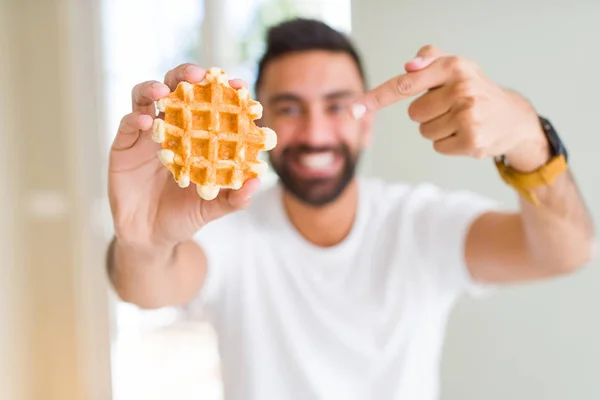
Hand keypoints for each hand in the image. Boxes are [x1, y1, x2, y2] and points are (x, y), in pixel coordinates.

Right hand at [108, 63, 259, 247]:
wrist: (151, 237)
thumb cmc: (185, 216)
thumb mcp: (213, 207)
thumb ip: (235, 197)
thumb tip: (257, 180)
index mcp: (196, 136)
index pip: (209, 104)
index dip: (223, 91)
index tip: (238, 85)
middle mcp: (171, 128)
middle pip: (176, 89)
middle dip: (185, 76)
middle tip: (197, 76)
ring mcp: (146, 134)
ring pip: (145, 97)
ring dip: (154, 88)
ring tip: (163, 91)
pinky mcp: (123, 146)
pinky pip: (127, 124)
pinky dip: (135, 118)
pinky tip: (146, 122)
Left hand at [352, 45, 549, 171]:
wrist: (512, 118)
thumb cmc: (474, 89)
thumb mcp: (455, 67)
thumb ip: (429, 59)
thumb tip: (408, 67)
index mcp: (453, 67)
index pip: (404, 83)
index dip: (376, 98)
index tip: (353, 109)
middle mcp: (462, 88)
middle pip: (414, 113)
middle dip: (428, 113)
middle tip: (452, 108)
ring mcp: (468, 116)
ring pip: (424, 131)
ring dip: (438, 129)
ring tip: (461, 120)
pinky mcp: (471, 141)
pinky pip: (438, 146)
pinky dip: (448, 144)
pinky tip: (467, 134)